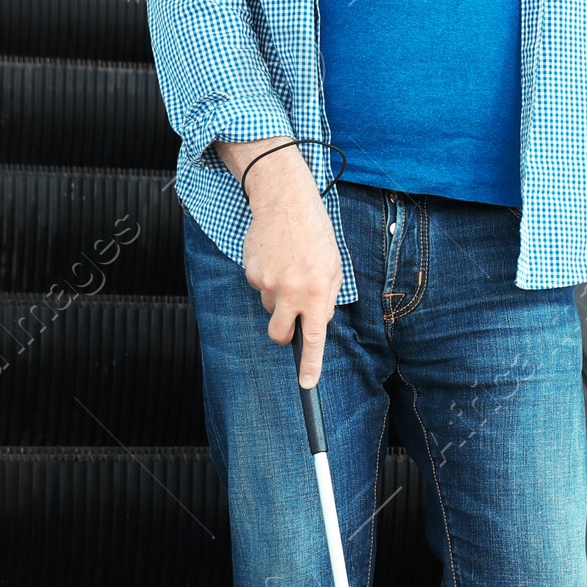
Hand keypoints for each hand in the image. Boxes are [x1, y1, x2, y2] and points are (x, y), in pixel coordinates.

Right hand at [223, 142, 342, 383]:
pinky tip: (276, 258)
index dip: (310, 364)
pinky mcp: (251, 273)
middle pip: (279, 334)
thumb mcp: (334, 266)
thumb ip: (327, 298)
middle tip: (291, 318)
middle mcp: (291, 292)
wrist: (284, 202)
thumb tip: (318, 322)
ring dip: (279, 297)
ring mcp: (268, 284)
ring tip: (289, 268)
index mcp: (317, 292)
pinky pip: (259, 288)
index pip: (314, 337)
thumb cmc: (315, 234)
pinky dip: (267, 279)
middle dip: (284, 334)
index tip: (307, 384)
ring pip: (270, 308)